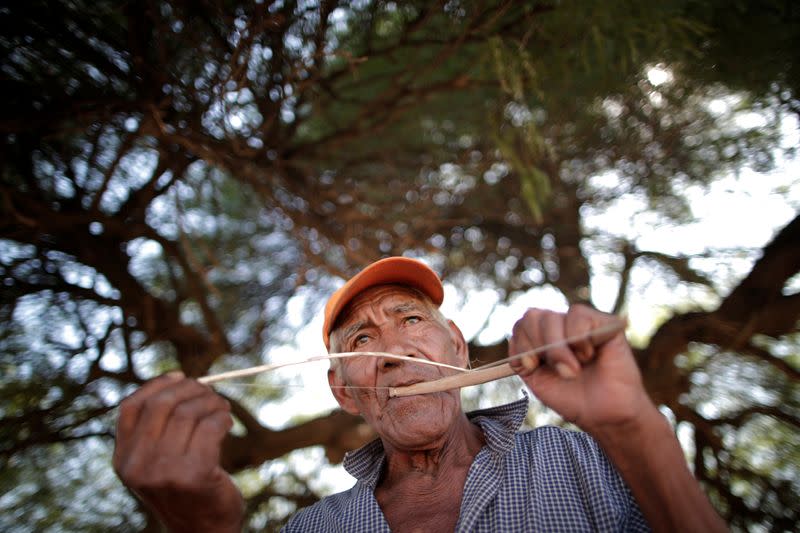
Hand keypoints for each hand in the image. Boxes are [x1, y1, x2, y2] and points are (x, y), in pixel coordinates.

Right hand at [113, 372, 242, 532]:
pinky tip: (227, 423)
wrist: (203, 530)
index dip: (157, 385)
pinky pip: (210, 427)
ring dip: (212, 403)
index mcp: (123, 460)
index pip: (131, 407)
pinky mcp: (194, 474)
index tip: (181, 376)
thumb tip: (177, 379)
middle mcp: (138, 466)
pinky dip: (222, 418)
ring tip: (222, 408)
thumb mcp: (156, 461)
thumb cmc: (184, 488)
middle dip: (191, 390)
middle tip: (210, 392)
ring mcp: (164, 472)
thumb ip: (155, 429)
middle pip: (162, 404)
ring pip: (190, 413)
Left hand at [508, 305, 655, 433]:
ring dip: (558, 348)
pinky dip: (578, 339)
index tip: (530, 367)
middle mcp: (562, 326)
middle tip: (557, 371)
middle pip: (533, 316)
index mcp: (544, 338)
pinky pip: (578, 315)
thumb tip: (513, 338)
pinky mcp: (605, 322)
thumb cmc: (573, 399)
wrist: (605, 417)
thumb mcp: (537, 379)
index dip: (522, 343)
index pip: (522, 323)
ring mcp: (582, 323)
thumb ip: (522, 356)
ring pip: (553, 316)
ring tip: (574, 370)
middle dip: (539, 347)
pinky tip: (589, 355)